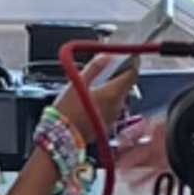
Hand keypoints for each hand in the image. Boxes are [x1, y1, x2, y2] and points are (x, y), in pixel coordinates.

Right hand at [57, 48, 145, 166]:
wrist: (61, 139)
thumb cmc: (67, 113)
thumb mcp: (78, 84)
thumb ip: (94, 68)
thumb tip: (106, 56)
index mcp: (113, 93)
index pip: (133, 73)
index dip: (132, 62)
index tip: (127, 55)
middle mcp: (117, 105)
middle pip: (126, 84)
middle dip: (118, 73)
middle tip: (106, 66)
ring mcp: (113, 116)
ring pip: (118, 95)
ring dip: (111, 86)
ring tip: (95, 82)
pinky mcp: (107, 124)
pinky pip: (111, 106)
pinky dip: (106, 99)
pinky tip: (92, 97)